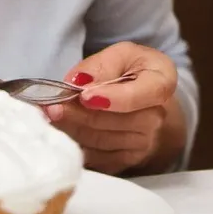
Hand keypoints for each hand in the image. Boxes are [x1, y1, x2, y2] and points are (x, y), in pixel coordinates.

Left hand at [45, 42, 178, 174]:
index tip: (84, 96)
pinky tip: (60, 132)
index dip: (112, 98)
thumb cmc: (132, 69)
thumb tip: (78, 82)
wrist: (143, 97)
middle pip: (116, 122)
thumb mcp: (120, 54)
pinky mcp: (128, 159)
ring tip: (50, 117)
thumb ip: (100, 65)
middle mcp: (157, 117)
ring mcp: (145, 142)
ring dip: (73, 130)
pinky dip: (77, 145)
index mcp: (162, 82)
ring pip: (103, 141)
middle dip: (81, 115)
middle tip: (52, 106)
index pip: (139, 96)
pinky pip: (99, 158)